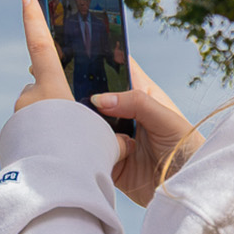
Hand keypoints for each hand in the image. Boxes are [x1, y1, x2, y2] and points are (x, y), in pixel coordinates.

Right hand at [12, 0, 198, 207]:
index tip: (69, 42)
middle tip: (44, 72)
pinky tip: (59, 135)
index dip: (94, 52)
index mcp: (139, 94)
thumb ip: (136, 104)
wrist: (190, 192)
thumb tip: (98, 99)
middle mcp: (122, 112)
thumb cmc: (188, 149)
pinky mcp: (106, 158)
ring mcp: (113, 135)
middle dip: (71, 83)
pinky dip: (74, 143)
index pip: (114, 65)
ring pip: (85, 119)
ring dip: (71, 114)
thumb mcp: (166, 120)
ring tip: (47, 103)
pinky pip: (85, 147)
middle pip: (92, 91)